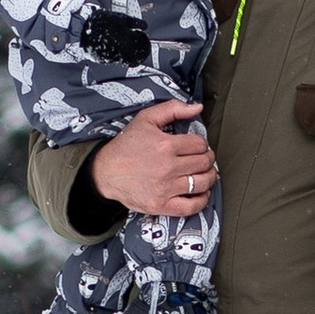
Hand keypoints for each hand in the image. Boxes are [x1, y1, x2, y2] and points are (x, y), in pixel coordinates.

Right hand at [92, 101, 216, 217]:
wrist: (105, 172)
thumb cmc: (125, 146)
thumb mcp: (146, 119)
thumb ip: (173, 109)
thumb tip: (197, 107)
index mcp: (166, 145)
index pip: (200, 145)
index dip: (202, 144)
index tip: (197, 147)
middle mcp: (167, 168)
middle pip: (204, 163)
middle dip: (207, 159)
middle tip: (203, 159)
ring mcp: (165, 188)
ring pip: (202, 183)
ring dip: (209, 178)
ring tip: (205, 174)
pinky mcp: (161, 205)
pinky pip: (191, 207)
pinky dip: (202, 200)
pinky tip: (201, 193)